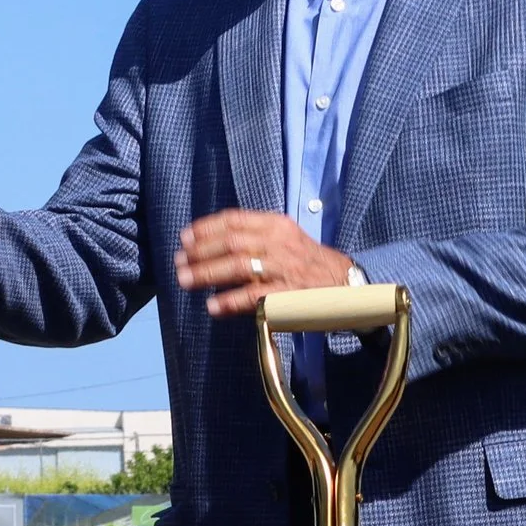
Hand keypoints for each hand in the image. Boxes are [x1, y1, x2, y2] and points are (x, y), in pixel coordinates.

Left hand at [173, 209, 356, 317]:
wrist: (345, 283)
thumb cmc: (307, 261)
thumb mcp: (285, 237)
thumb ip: (254, 235)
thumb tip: (209, 241)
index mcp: (276, 225)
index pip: (234, 220)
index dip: (206, 228)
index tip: (185, 238)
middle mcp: (279, 243)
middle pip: (232, 242)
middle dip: (201, 252)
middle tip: (179, 262)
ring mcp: (284, 268)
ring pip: (239, 266)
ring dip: (207, 273)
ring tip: (185, 281)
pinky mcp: (288, 295)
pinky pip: (254, 297)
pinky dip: (230, 301)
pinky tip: (212, 306)